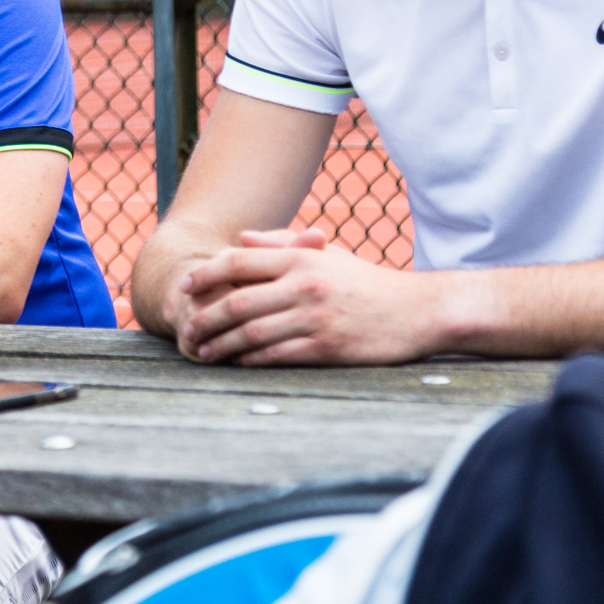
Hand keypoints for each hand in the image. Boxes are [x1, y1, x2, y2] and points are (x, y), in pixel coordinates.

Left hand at [173, 229, 442, 365]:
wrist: (418, 311)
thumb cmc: (368, 283)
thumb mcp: (328, 255)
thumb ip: (282, 244)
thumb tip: (239, 240)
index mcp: (301, 258)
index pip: (238, 262)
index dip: (205, 274)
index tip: (184, 286)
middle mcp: (303, 285)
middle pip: (236, 301)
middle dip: (205, 317)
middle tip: (187, 328)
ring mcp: (314, 317)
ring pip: (250, 333)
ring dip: (220, 344)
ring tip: (203, 351)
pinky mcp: (325, 347)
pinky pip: (275, 356)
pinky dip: (249, 360)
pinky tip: (235, 363)